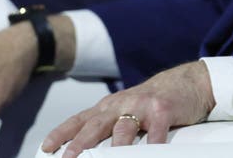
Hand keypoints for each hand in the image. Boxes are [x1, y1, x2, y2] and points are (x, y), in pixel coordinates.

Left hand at [40, 62, 214, 156]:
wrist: (187, 81)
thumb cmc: (153, 99)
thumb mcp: (124, 109)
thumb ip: (106, 125)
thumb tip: (83, 147)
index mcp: (108, 106)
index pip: (78, 120)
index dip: (61, 134)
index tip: (46, 148)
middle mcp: (121, 104)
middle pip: (95, 125)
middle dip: (79, 144)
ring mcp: (142, 106)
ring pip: (123, 128)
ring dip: (114, 147)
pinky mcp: (163, 110)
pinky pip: (156, 133)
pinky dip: (152, 146)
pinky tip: (150, 154)